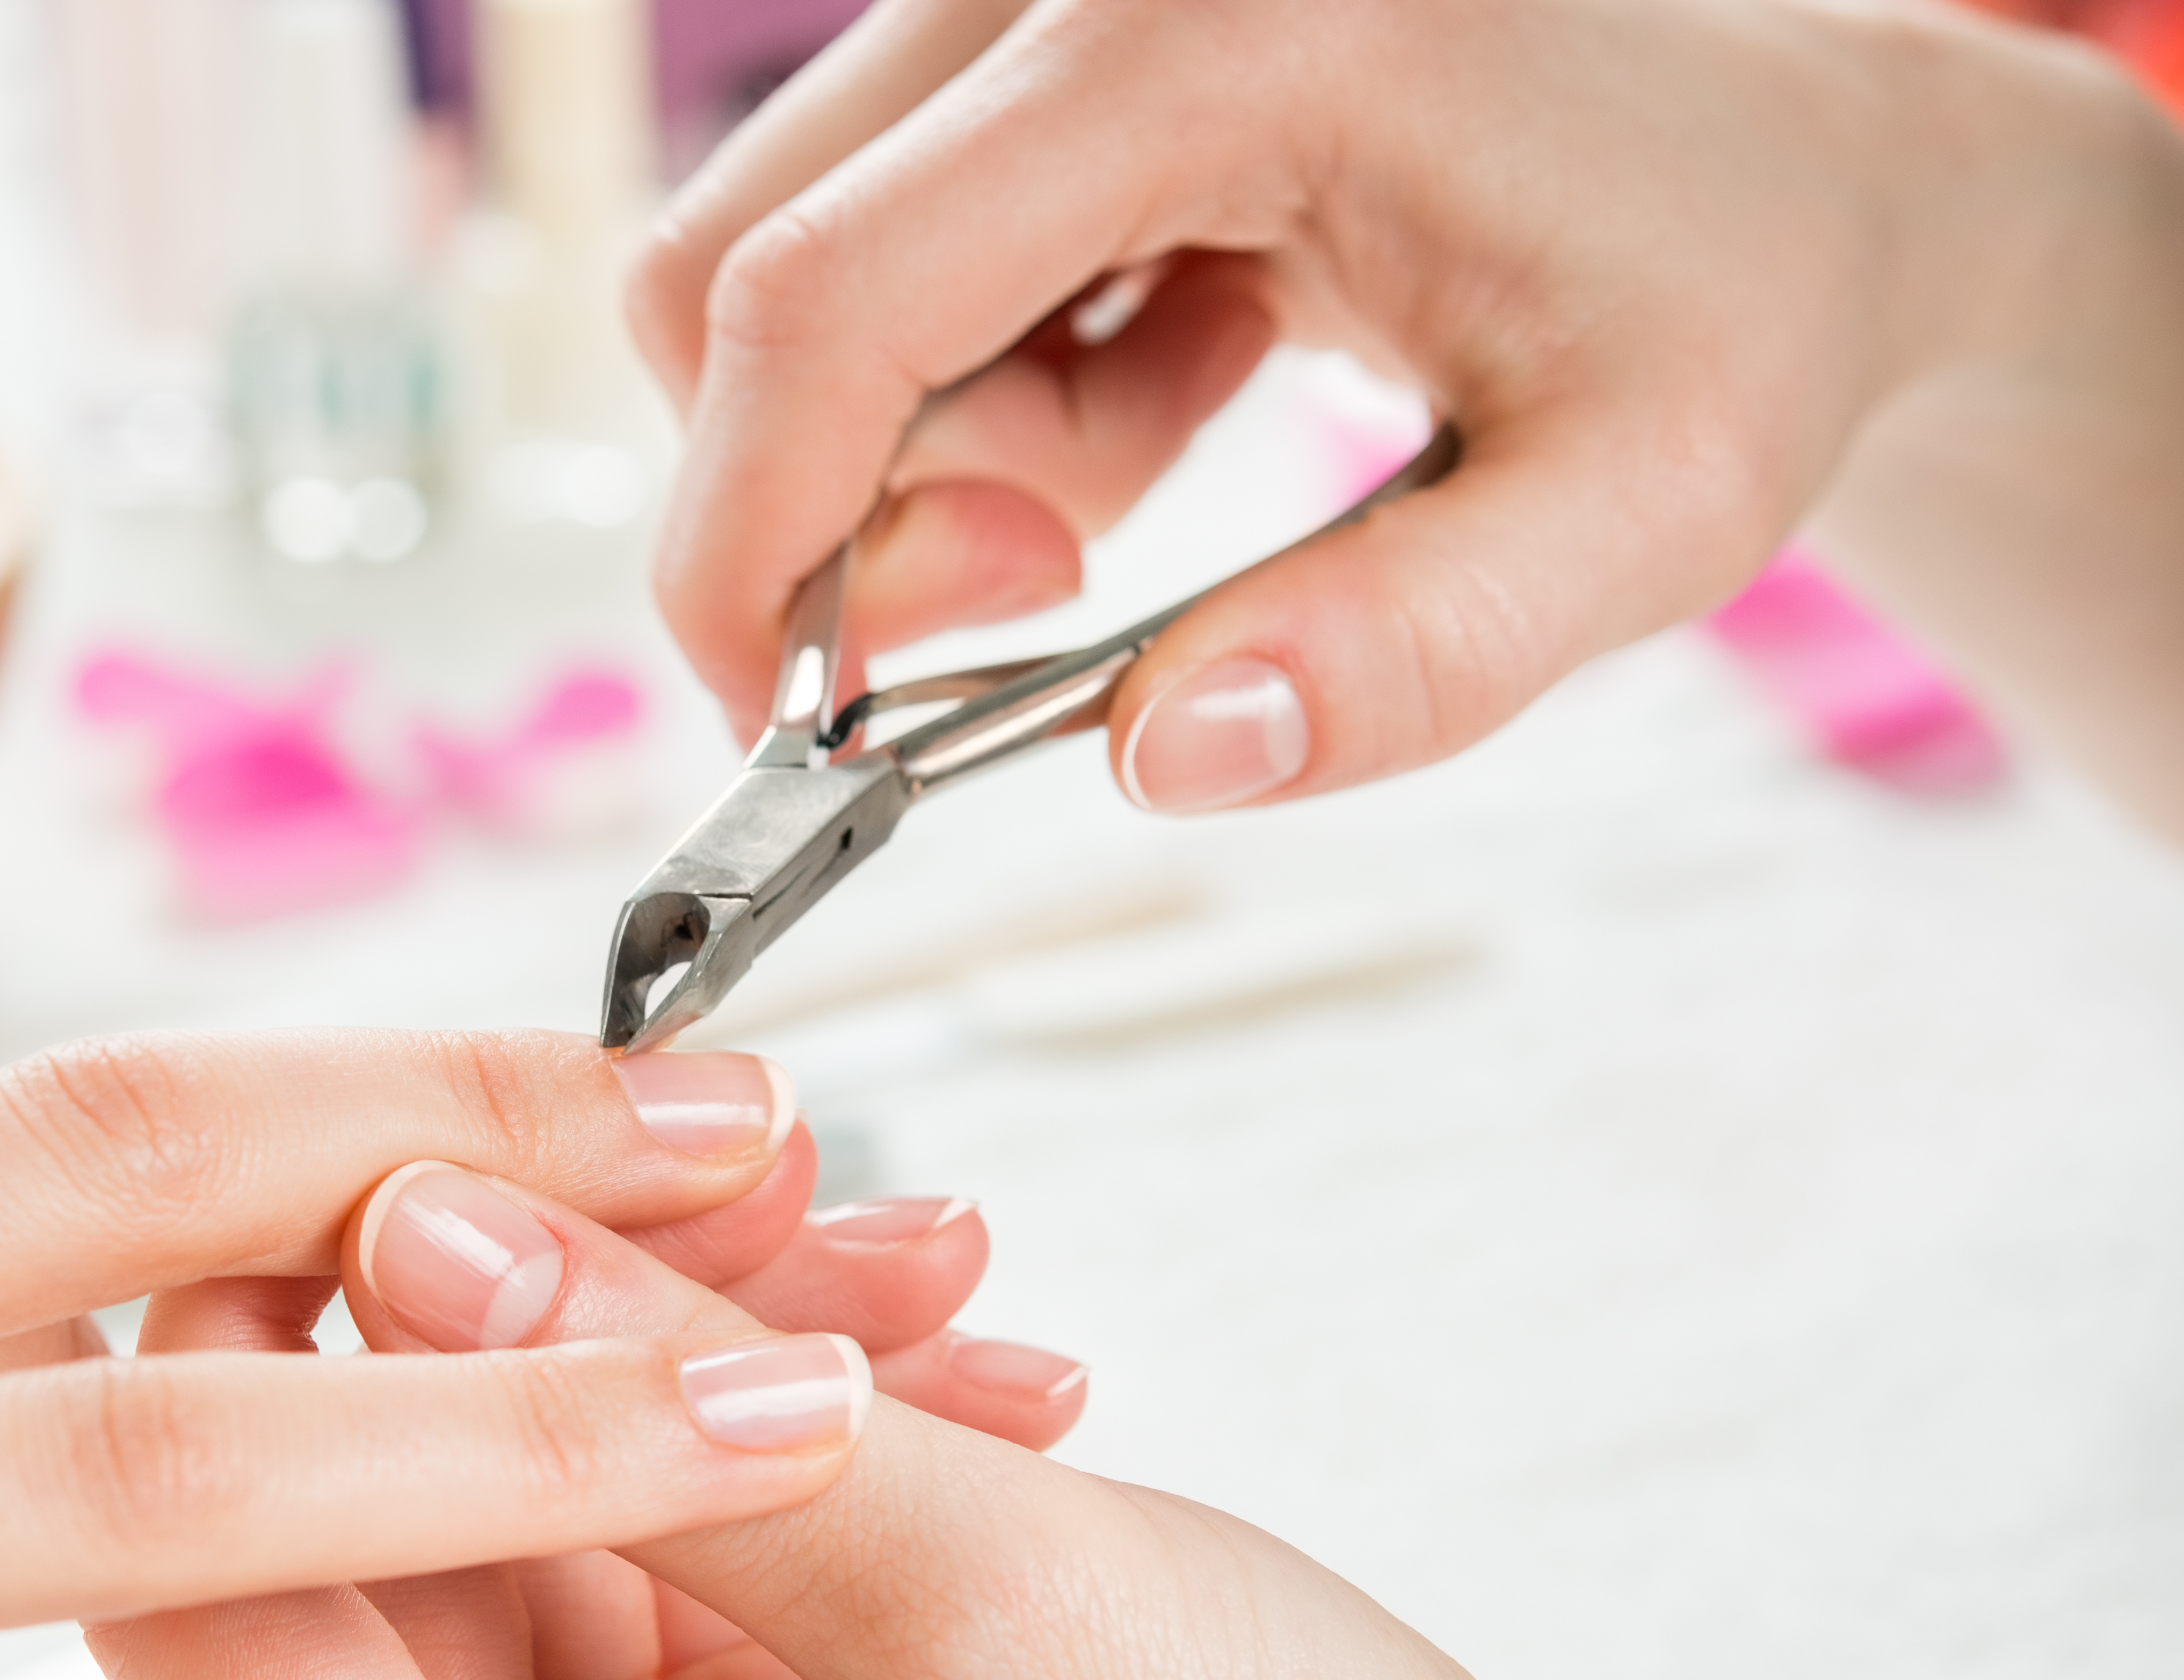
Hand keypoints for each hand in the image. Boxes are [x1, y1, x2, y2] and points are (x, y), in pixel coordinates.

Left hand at [103, 1163, 2183, 1679]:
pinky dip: (822, 1466)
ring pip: (594, 1549)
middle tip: (728, 1153)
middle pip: (427, 1567)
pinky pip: (725, 1602)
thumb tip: (422, 1226)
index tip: (405, 1148)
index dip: (293, 1357)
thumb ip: (671, 1403)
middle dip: (580, 1324)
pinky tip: (959, 1364)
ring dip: (734, 1365)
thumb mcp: (984, 1608)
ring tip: (912, 1243)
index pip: (246, 1634)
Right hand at [630, 0, 2183, 828]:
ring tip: (1163, 454)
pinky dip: (978, 389)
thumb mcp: (1645, 508)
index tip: (795, 730)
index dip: (746, 544)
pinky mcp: (1028, 57)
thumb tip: (1160, 754)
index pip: (818, 297)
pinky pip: (869, 265)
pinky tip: (1166, 373)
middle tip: (1058, 582)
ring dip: (930, 448)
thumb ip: (1418, 650)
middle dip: (834, 500)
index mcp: (1217, 34)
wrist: (1795, 165)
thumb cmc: (1739, 301)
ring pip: (782, 280)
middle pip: (735, 273)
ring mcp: (1038, 1)